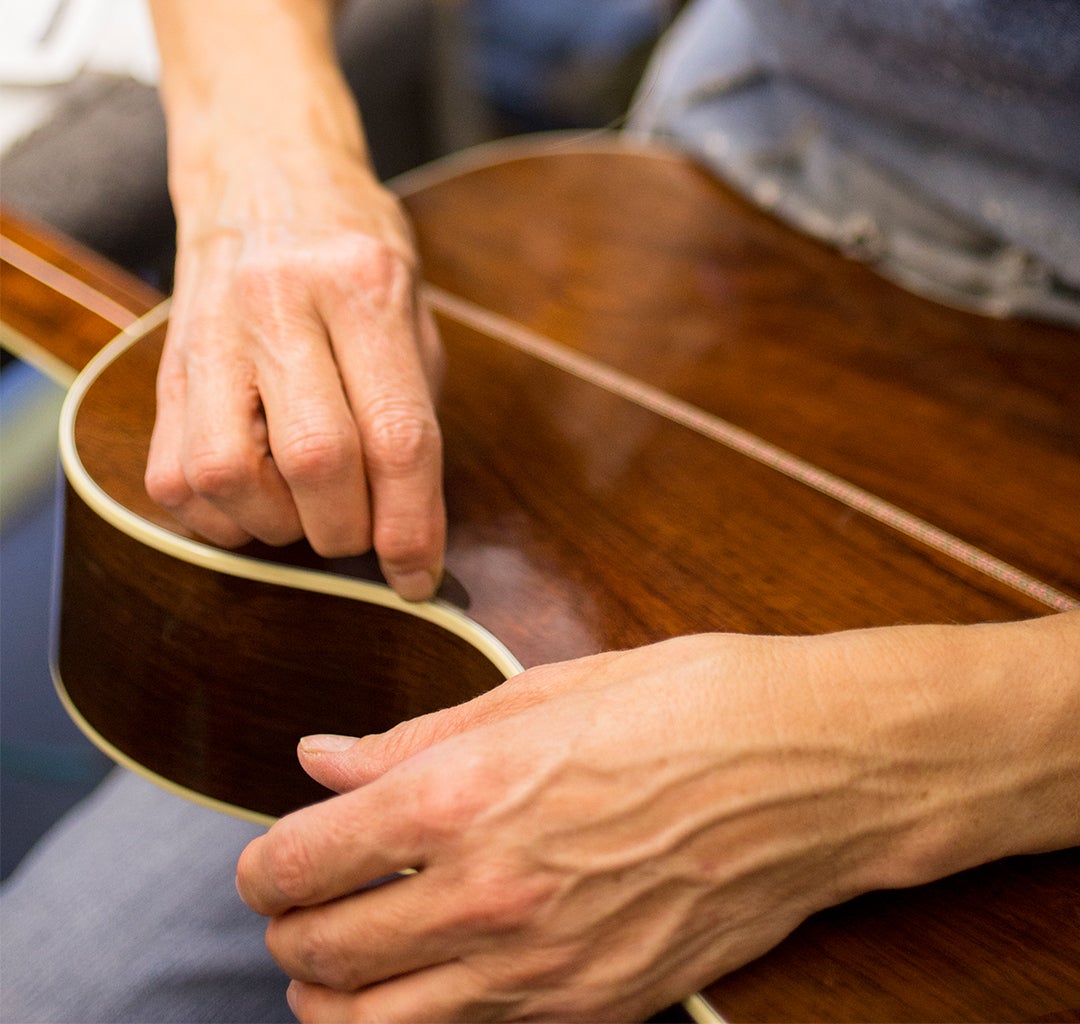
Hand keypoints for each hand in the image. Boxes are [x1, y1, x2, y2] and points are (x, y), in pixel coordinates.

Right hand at [144, 147, 444, 596]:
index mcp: (362, 284)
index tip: (418, 578)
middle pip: (317, 462)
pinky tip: (256, 492)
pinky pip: (176, 480)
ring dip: (278, 526)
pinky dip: (222, 515)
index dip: (412, 525)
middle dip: (347, 530)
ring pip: (230, 478)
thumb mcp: (410, 301)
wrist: (263, 172)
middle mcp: (281, 302)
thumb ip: (414, 405)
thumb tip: (417, 527)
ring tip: (305, 507)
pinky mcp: (165, 367)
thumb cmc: (351, 247)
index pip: (396, 433)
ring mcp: (212, 332)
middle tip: (362, 531)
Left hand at [237, 625, 1015, 1022]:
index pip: (302, 863)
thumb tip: (322, 758)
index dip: (264, 868)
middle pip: (324, 958)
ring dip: (335, 1006)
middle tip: (297, 910)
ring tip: (336, 973)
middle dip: (289, 936)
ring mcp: (542, 970)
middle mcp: (487, 894)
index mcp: (464, 794)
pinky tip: (433, 990)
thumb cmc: (690, 702)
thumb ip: (418, 737)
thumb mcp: (545, 689)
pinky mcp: (595, 1012)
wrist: (819, 770)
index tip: (268, 860)